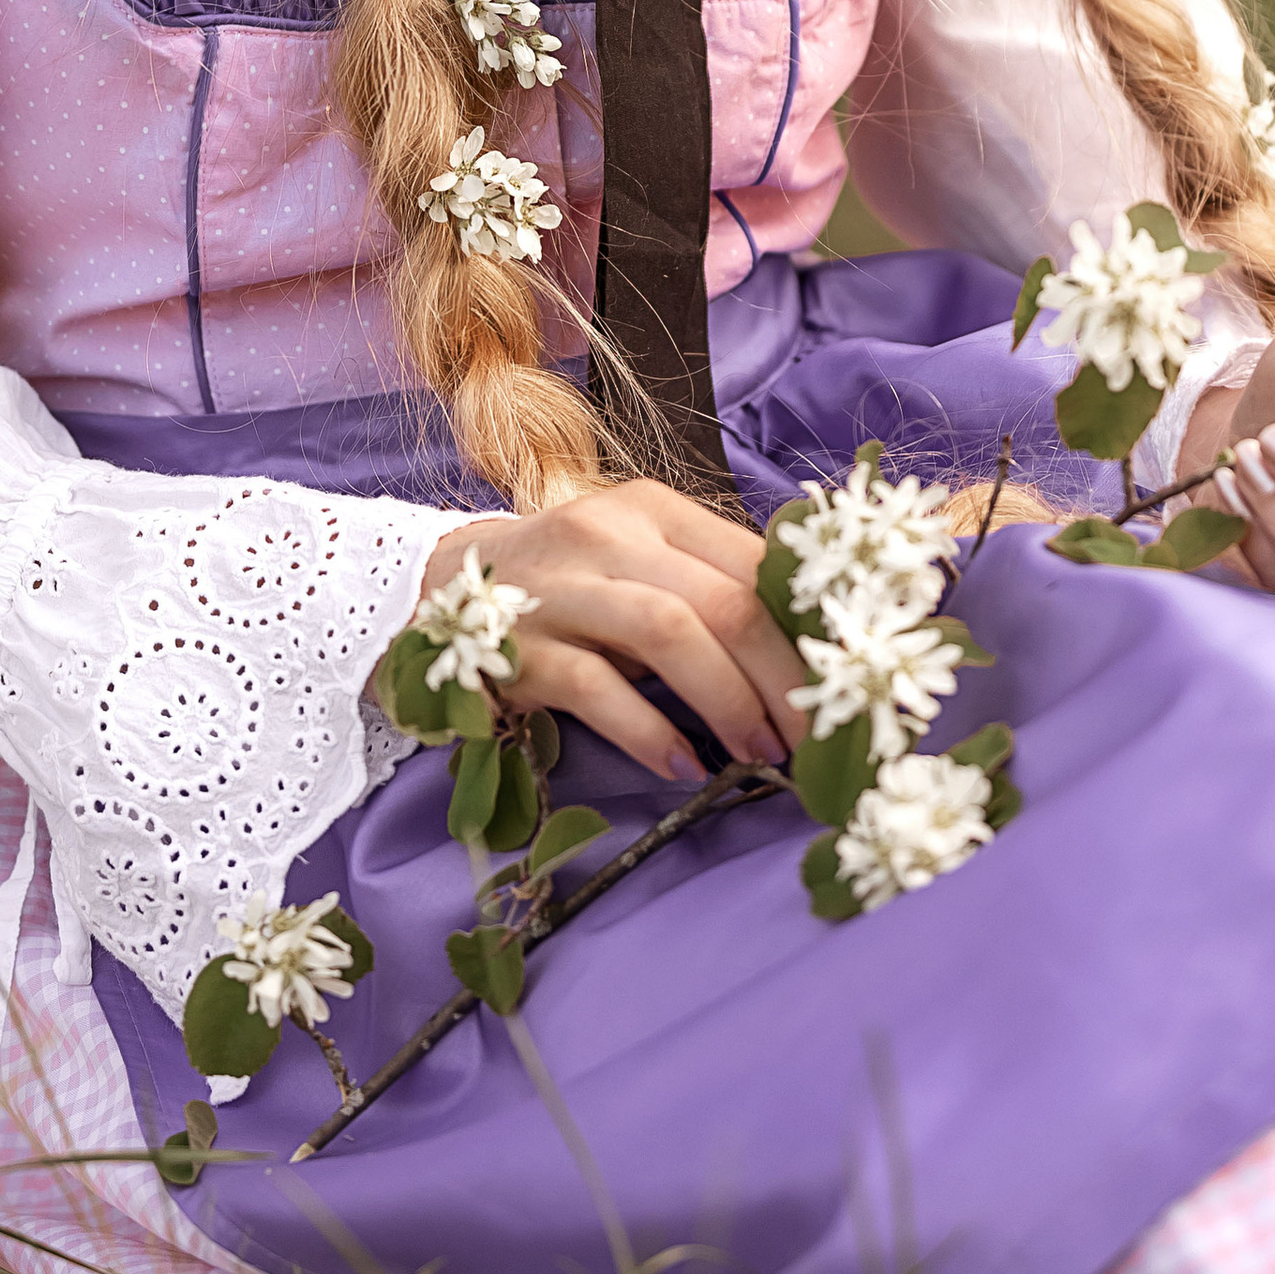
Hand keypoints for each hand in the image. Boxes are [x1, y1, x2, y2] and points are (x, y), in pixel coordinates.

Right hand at [398, 482, 808, 787]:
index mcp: (652, 509)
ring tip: (757, 753)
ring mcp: (561, 588)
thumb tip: (808, 649)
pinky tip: (680, 764)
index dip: (808, 630)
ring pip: (668, 631)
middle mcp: (609, 534)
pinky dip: (648, 729)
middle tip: (810, 739)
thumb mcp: (638, 562)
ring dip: (727, 701)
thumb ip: (708, 587)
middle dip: (782, 678)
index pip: (754, 562)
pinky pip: (596, 687)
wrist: (435, 588)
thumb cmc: (568, 586)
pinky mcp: (519, 645)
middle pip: (724, 600)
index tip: (839, 688)